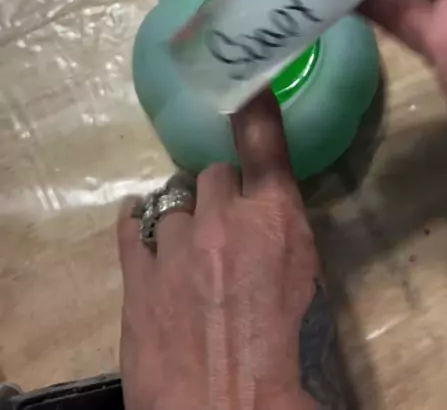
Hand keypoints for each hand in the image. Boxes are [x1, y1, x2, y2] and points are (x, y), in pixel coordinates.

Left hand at [118, 93, 345, 409]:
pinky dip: (138, 223)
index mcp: (276, 220)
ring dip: (185, 220)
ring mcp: (175, 246)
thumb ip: (287, 241)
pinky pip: (130, 227)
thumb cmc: (294, 365)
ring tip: (189, 253)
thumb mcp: (312, 293)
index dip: (252, 106)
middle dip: (221, 196)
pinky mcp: (137, 278)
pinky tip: (139, 223)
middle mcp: (223, 219)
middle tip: (227, 231)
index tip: (245, 83)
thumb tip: (271, 226)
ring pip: (174, 202)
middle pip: (213, 175)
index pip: (262, 141)